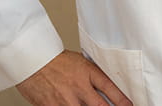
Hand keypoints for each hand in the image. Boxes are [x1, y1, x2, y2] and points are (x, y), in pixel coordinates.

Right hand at [16, 50, 132, 105]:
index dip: (122, 100)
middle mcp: (79, 87)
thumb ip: (93, 75)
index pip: (110, 88)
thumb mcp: (81, 62)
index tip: (129, 105)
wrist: (32, 60)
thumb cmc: (56, 61)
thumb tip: (108, 85)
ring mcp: (66, 99)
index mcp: (88, 73)